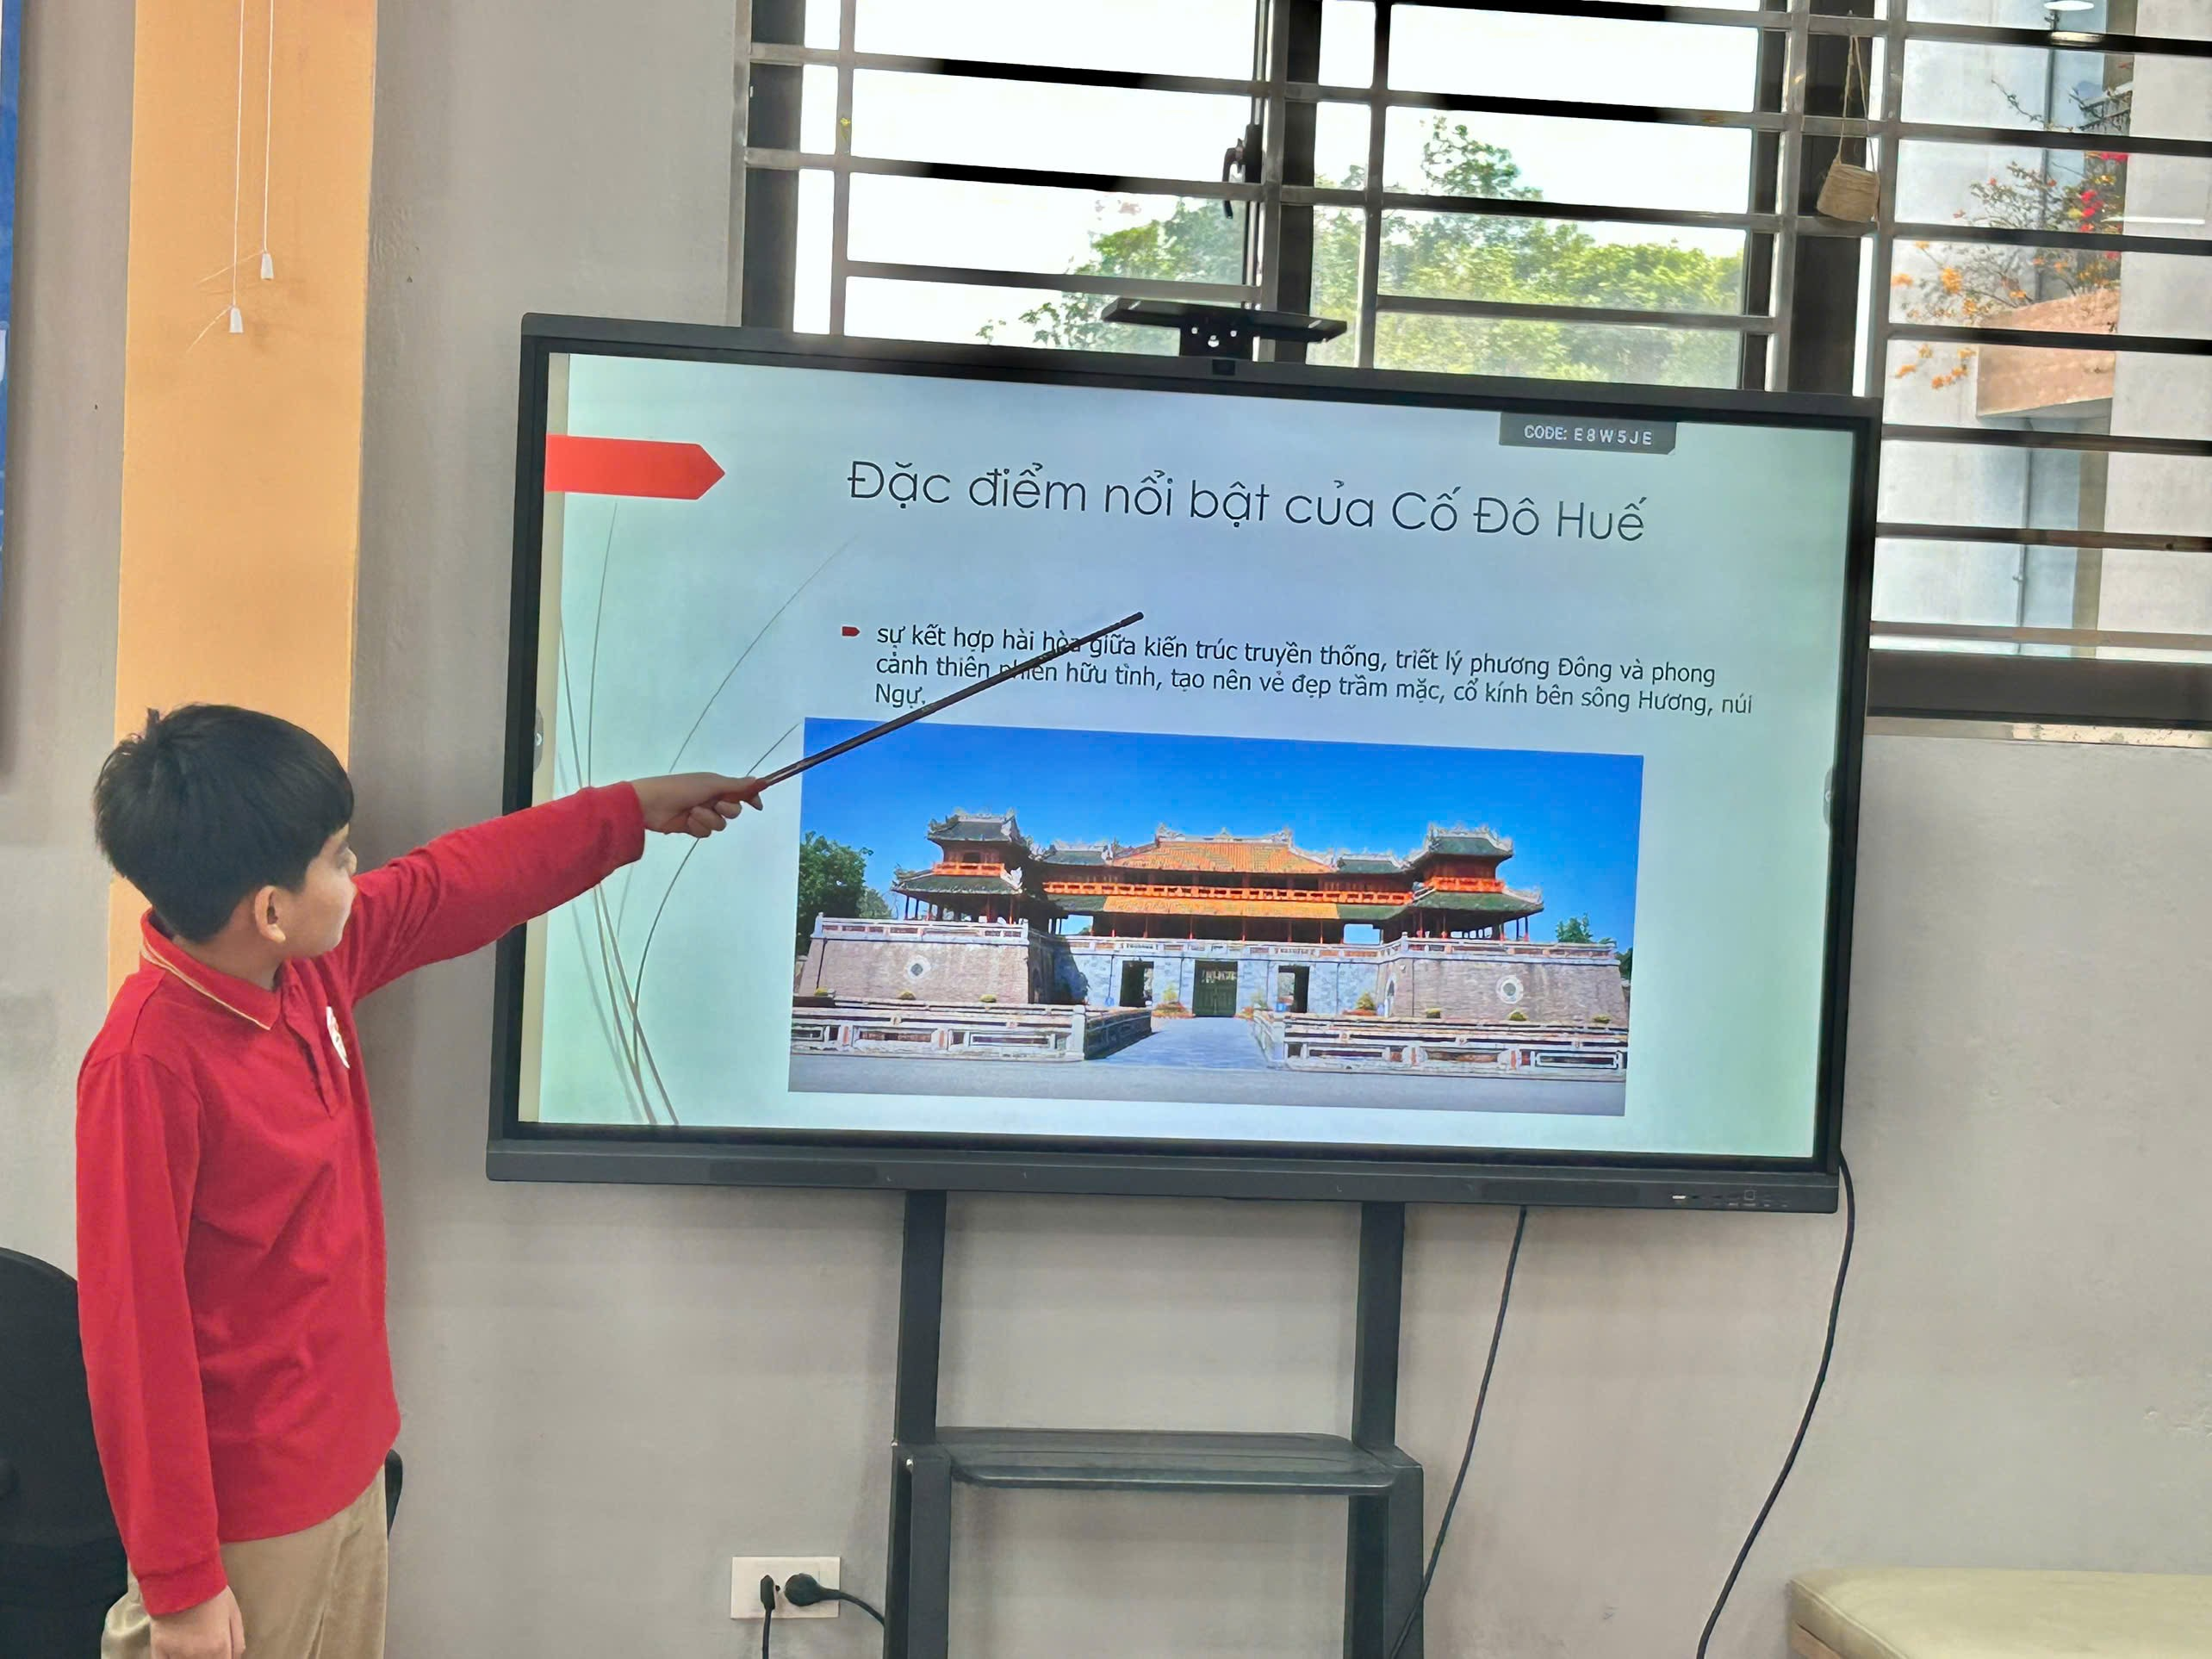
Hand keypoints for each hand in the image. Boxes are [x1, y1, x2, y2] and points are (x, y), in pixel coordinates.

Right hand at [151, 1587, 243, 1658]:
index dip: (224, 1658)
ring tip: (192, 1647)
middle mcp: (198, 1655)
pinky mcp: (158, 1649)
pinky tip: (174, 1654)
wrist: (183, 1578)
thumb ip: (237, 1640)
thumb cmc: (212, 1592)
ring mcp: (176, 1654)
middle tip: (205, 1644)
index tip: (220, 1653)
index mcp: (219, 1646)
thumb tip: (235, 1658)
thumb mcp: (234, 1613)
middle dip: (207, 1658)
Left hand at [631, 773, 764, 837]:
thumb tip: (759, 780)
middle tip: (715, 805)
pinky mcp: (692, 827)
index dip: (750, 798)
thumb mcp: (711, 783)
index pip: (740, 792)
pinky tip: (687, 821)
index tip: (757, 806)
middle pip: (733, 811)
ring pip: (720, 824)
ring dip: (708, 819)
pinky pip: (706, 832)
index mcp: (717, 785)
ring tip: (693, 813)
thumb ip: (736, 785)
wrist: (651, 803)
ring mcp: (702, 814)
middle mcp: (711, 798)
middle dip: (726, 810)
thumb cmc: (681, 788)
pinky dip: (697, 827)